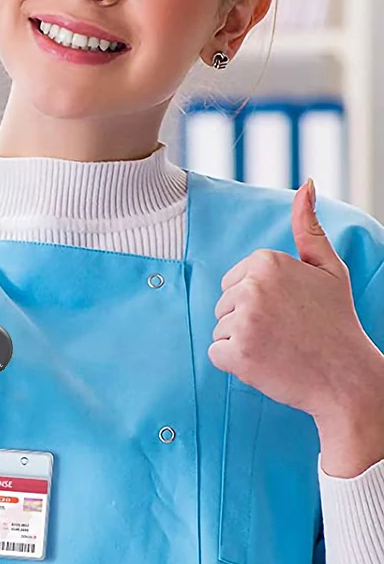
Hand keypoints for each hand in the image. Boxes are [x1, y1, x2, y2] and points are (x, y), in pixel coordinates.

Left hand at [210, 180, 383, 476]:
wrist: (347, 378)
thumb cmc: (335, 322)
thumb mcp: (328, 269)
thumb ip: (309, 228)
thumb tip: (305, 184)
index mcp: (267, 261)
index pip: (234, 280)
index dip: (258, 299)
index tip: (289, 310)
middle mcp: (252, 287)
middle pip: (224, 303)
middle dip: (248, 319)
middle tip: (286, 330)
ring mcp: (243, 320)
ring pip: (220, 327)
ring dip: (243, 340)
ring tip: (279, 346)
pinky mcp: (236, 352)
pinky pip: (217, 352)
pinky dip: (236, 362)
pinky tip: (267, 362)